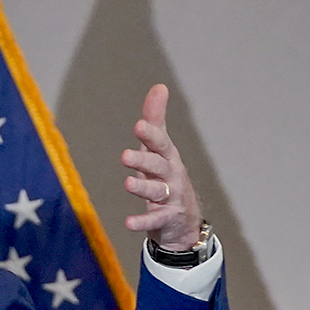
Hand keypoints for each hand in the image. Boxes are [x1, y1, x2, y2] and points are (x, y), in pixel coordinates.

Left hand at [121, 83, 203, 250]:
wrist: (185, 220)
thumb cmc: (167, 178)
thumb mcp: (161, 150)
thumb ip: (156, 121)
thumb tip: (159, 86)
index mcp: (168, 157)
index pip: (160, 143)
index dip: (150, 134)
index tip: (138, 125)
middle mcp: (171, 175)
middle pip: (157, 165)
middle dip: (143, 160)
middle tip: (125, 155)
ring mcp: (170, 198)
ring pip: (156, 191)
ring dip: (142, 187)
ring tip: (127, 183)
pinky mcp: (166, 219)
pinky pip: (154, 220)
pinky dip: (142, 222)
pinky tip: (128, 223)